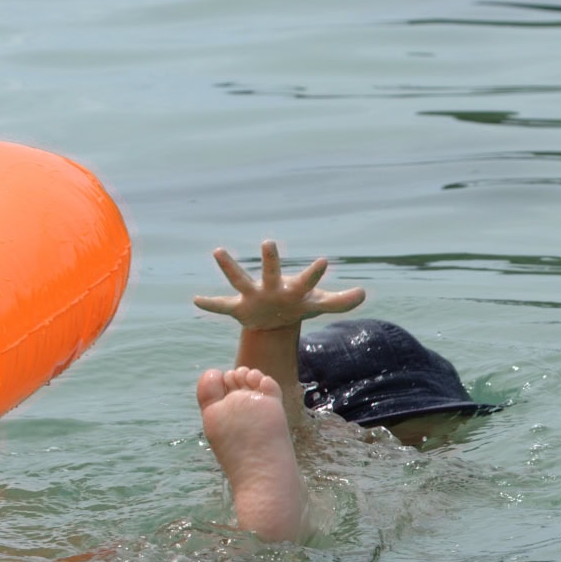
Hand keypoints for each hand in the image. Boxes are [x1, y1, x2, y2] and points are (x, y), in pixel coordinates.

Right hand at [193, 240, 364, 330]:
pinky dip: (210, 305)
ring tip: (218, 250)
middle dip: (271, 259)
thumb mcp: (319, 307)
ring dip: (229, 268)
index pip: (307, 281)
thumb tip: (364, 293)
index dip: (316, 273)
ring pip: (239, 281)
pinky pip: (222, 307)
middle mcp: (272, 287)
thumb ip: (340, 302)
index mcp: (294, 290)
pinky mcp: (239, 309)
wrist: (275, 320)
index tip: (324, 261)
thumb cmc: (299, 306)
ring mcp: (253, 296)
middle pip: (271, 272)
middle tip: (269, 241)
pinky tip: (196, 300)